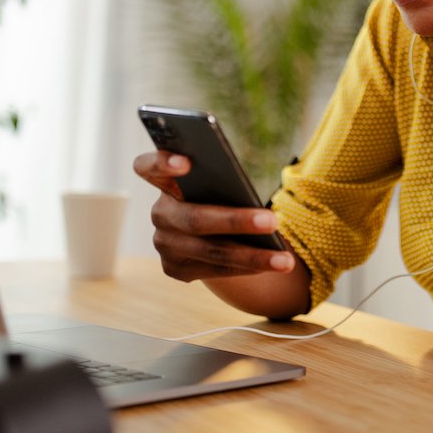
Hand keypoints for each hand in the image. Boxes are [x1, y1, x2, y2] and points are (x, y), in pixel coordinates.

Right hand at [132, 150, 295, 282]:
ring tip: (285, 259)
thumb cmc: (221, 195)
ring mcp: (164, 245)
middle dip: (236, 221)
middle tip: (272, 220)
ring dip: (252, 256)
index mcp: (164, 181)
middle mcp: (160, 213)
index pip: (147, 167)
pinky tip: (273, 265)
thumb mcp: (220, 184)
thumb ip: (223, 182)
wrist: (212, 233)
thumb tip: (251, 199)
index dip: (162, 163)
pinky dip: (246, 267)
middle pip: (194, 218)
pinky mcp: (175, 269)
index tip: (186, 162)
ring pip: (210, 251)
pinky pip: (215, 270)